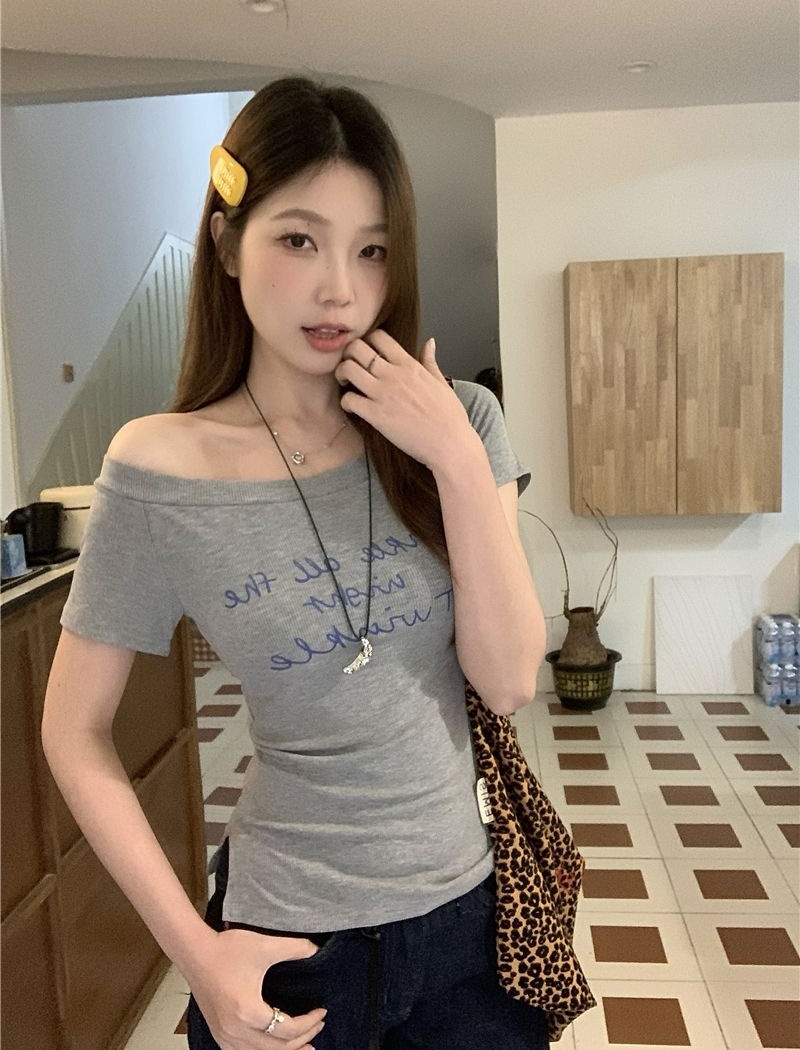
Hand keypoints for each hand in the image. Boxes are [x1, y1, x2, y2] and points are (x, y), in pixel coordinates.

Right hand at [187, 928, 326, 1049]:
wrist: (195, 952)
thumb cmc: (226, 949)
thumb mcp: (265, 946)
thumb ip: (295, 948)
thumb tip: (316, 950)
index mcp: (248, 1012)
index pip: (287, 1030)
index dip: (309, 1023)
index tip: (322, 1012)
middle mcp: (235, 1031)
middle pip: (277, 1048)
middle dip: (302, 1039)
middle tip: (318, 1026)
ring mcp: (224, 1035)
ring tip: (303, 1045)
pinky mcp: (219, 1033)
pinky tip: (273, 1045)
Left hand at [335, 331, 473, 470]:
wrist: (450, 444)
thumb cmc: (449, 417)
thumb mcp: (441, 382)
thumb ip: (430, 361)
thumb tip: (430, 343)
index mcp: (409, 365)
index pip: (379, 337)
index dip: (367, 341)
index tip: (367, 353)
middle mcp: (394, 375)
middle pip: (357, 348)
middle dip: (349, 354)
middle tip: (351, 365)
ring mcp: (383, 394)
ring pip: (348, 369)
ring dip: (342, 374)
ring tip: (347, 384)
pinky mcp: (376, 415)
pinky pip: (348, 400)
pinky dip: (345, 402)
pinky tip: (353, 406)